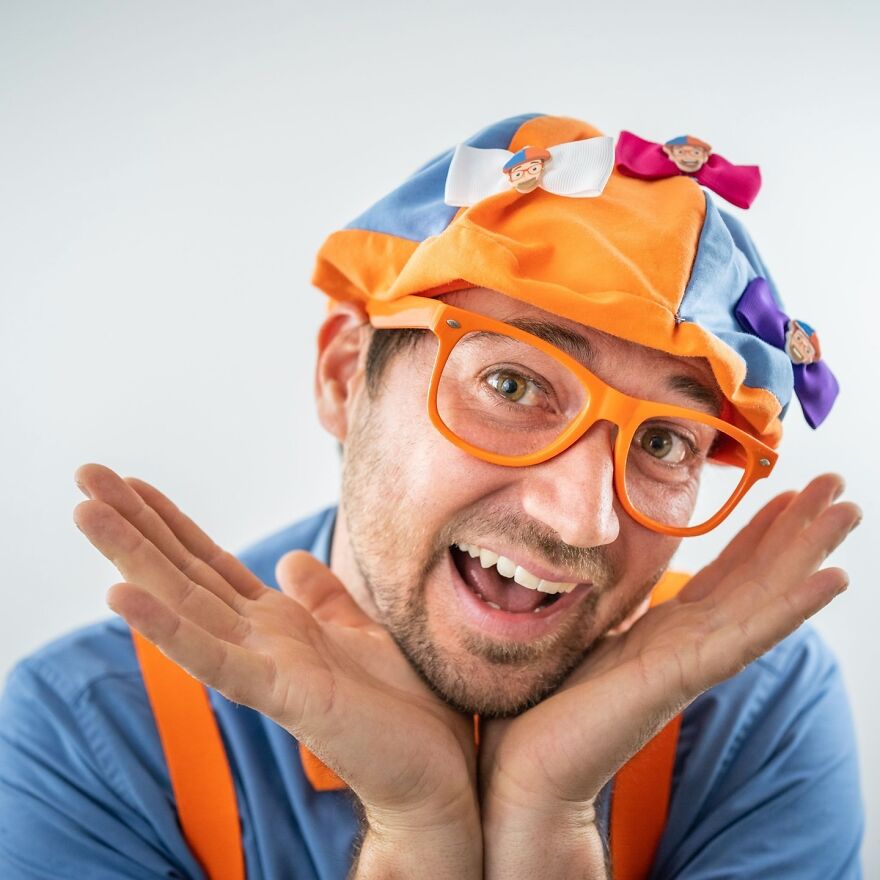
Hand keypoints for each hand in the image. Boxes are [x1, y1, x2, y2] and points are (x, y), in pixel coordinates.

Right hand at [73, 464, 480, 876]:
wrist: (436, 768)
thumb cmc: (399, 705)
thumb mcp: (358, 630)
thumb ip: (321, 597)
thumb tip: (290, 560)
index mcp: (276, 624)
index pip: (210, 564)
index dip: (171, 523)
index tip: (132, 483)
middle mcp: (258, 641)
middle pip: (184, 573)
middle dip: (134, 525)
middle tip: (85, 475)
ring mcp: (264, 668)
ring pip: (185, 605)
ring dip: (133, 560)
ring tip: (86, 514)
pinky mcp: (284, 694)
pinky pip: (217, 658)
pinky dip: (169, 628)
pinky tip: (125, 597)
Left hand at [478, 474, 860, 877]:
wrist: (526, 767)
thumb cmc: (547, 704)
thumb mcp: (582, 635)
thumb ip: (606, 609)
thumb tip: (590, 569)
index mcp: (665, 631)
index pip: (726, 574)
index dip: (759, 534)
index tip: (788, 493)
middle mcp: (688, 643)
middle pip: (757, 577)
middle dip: (798, 530)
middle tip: (837, 485)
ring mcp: (690, 661)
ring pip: (764, 597)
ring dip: (808, 552)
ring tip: (849, 509)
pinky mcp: (680, 677)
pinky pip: (744, 637)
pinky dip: (791, 607)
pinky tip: (830, 579)